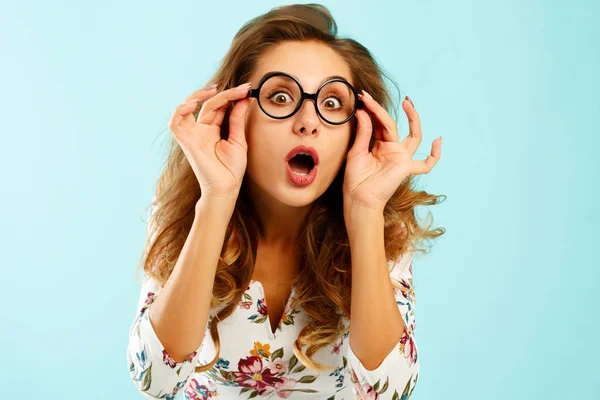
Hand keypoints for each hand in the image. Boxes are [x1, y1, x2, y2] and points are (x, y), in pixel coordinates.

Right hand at [168, 82, 253, 199]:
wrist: (226, 188)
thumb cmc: (231, 169)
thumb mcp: (238, 139)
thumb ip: (237, 119)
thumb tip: (244, 99)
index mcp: (212, 130)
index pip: (218, 106)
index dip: (231, 96)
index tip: (247, 89)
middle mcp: (200, 130)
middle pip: (208, 104)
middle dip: (225, 94)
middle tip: (242, 88)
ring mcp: (192, 135)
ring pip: (188, 108)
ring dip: (198, 96)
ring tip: (216, 90)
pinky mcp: (186, 142)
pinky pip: (175, 123)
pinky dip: (180, 111)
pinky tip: (193, 104)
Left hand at [343, 92, 441, 211]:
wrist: (358, 198)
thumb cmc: (355, 179)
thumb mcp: (356, 152)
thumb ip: (364, 132)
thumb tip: (363, 111)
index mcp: (379, 144)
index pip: (379, 123)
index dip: (372, 109)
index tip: (362, 97)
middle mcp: (392, 149)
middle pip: (392, 124)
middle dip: (381, 110)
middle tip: (369, 97)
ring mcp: (401, 157)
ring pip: (414, 136)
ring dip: (413, 118)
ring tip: (408, 103)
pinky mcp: (406, 168)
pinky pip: (426, 164)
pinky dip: (435, 155)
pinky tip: (438, 140)